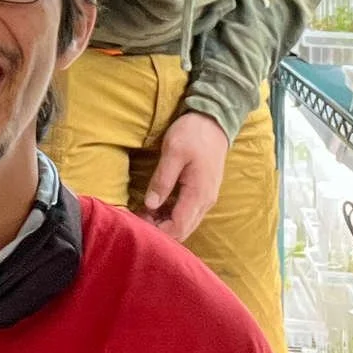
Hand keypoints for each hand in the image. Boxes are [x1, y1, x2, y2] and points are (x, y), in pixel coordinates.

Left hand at [144, 111, 230, 240]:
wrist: (215, 120)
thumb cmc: (194, 133)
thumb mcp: (173, 151)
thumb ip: (162, 180)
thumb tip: (150, 204)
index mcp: (198, 194)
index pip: (178, 227)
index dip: (158, 231)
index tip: (138, 223)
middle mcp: (205, 202)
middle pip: (183, 230)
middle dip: (160, 230)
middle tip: (138, 217)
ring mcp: (206, 198)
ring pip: (186, 223)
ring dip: (165, 222)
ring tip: (144, 211)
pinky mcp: (204, 192)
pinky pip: (188, 213)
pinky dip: (172, 214)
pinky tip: (157, 205)